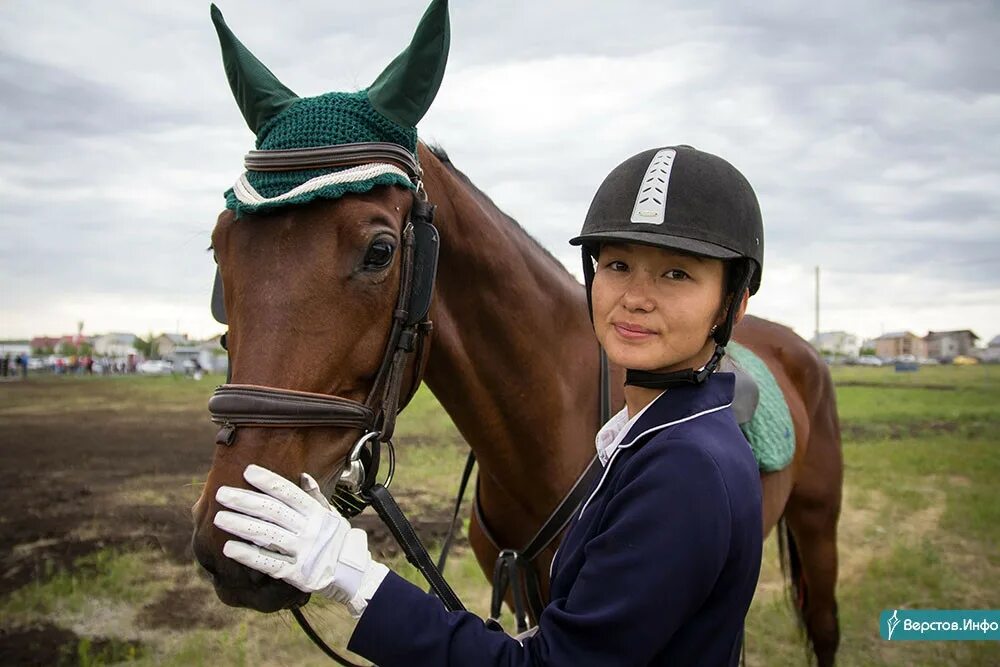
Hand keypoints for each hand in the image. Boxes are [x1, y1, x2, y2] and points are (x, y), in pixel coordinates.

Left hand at [214, 464, 384, 610]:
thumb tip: (303, 475)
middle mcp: (308, 530)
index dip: (268, 481)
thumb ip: (314, 497)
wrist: (351, 572)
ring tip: (219, 518)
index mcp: (315, 513)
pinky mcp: (295, 573)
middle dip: (245, 501)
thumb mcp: (331, 514)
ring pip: (267, 535)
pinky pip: (268, 563)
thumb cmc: (337, 539)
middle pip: (272, 512)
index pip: (289, 493)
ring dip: (241, 525)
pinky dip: (248, 556)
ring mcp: (301, 551)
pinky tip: (229, 548)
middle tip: (221, 493)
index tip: (248, 471)